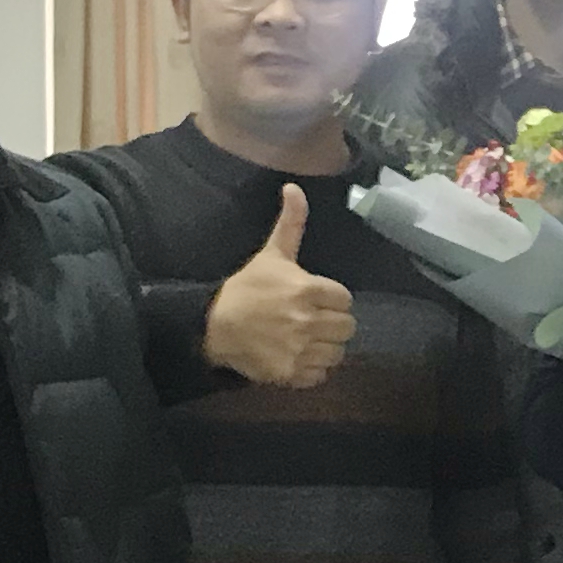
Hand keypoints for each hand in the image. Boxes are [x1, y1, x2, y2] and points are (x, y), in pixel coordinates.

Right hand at [204, 188, 354, 387]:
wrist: (215, 326)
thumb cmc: (247, 288)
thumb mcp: (271, 254)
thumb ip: (290, 223)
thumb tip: (294, 187)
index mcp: (308, 290)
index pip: (345, 299)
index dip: (332, 299)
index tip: (316, 299)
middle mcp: (308, 321)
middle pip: (347, 328)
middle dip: (333, 323)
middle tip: (314, 320)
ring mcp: (300, 350)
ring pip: (337, 353)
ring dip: (326, 347)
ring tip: (307, 339)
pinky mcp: (291, 373)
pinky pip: (320, 375)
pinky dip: (312, 369)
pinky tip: (298, 356)